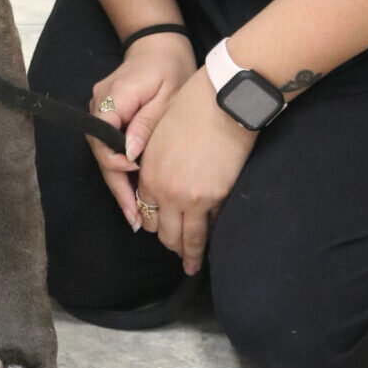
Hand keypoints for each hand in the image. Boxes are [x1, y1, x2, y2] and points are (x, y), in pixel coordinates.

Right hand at [87, 34, 197, 228]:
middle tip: (137, 218)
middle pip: (101, 151)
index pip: (104, 137)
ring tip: (137, 216)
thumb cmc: (170, 68)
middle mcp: (99, 103)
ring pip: (104, 152)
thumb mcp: (167, 95)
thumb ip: (147, 124)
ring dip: (120, 182)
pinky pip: (109, 145)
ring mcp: (99, 108)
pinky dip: (122, 168)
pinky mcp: (107, 114)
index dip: (117, 164)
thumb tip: (131, 155)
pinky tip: (135, 194)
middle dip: (118, 185)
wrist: (160, 44)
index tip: (139, 180)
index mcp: (114, 96)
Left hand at [134, 67, 259, 275]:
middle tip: (177, 253)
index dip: (153, 222)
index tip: (159, 228)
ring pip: (188, 239)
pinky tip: (212, 239)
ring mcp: (192, 198)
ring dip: (189, 255)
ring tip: (191, 265)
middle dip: (171, 244)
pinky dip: (211, 232)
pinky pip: (211, 224)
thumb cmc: (190, 109)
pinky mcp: (217, 197)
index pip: (146, 212)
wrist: (221, 102)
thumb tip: (157, 188)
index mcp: (149, 173)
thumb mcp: (160, 135)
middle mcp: (166, 191)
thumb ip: (154, 165)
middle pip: (164, 232)